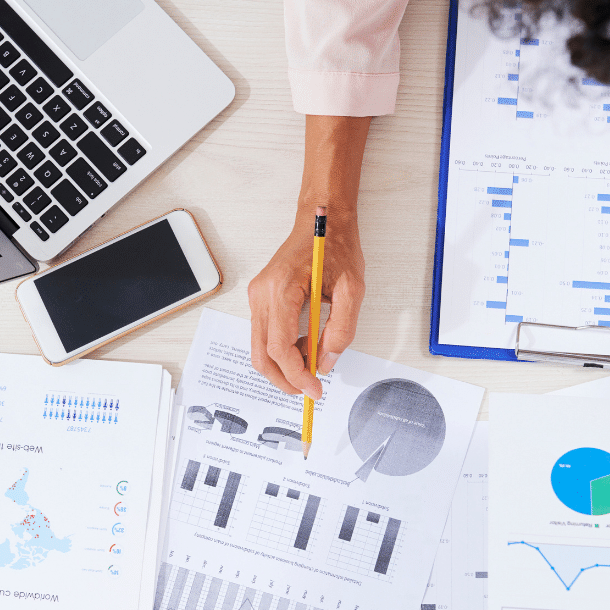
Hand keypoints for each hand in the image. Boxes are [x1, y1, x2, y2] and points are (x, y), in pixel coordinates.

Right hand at [248, 115, 370, 398]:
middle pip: (261, 354)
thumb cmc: (335, 247)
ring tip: (312, 368)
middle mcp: (261, 294)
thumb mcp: (352, 290)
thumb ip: (341, 329)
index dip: (297, 375)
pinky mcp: (261, 298)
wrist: (322, 219)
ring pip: (260, 347)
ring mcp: (257, 296)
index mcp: (281, 291)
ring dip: (283, 366)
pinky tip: (304, 350)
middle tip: (308, 390)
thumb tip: (327, 362)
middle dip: (283, 380)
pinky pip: (265, 334)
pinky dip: (282, 350)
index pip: (280, 348)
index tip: (315, 389)